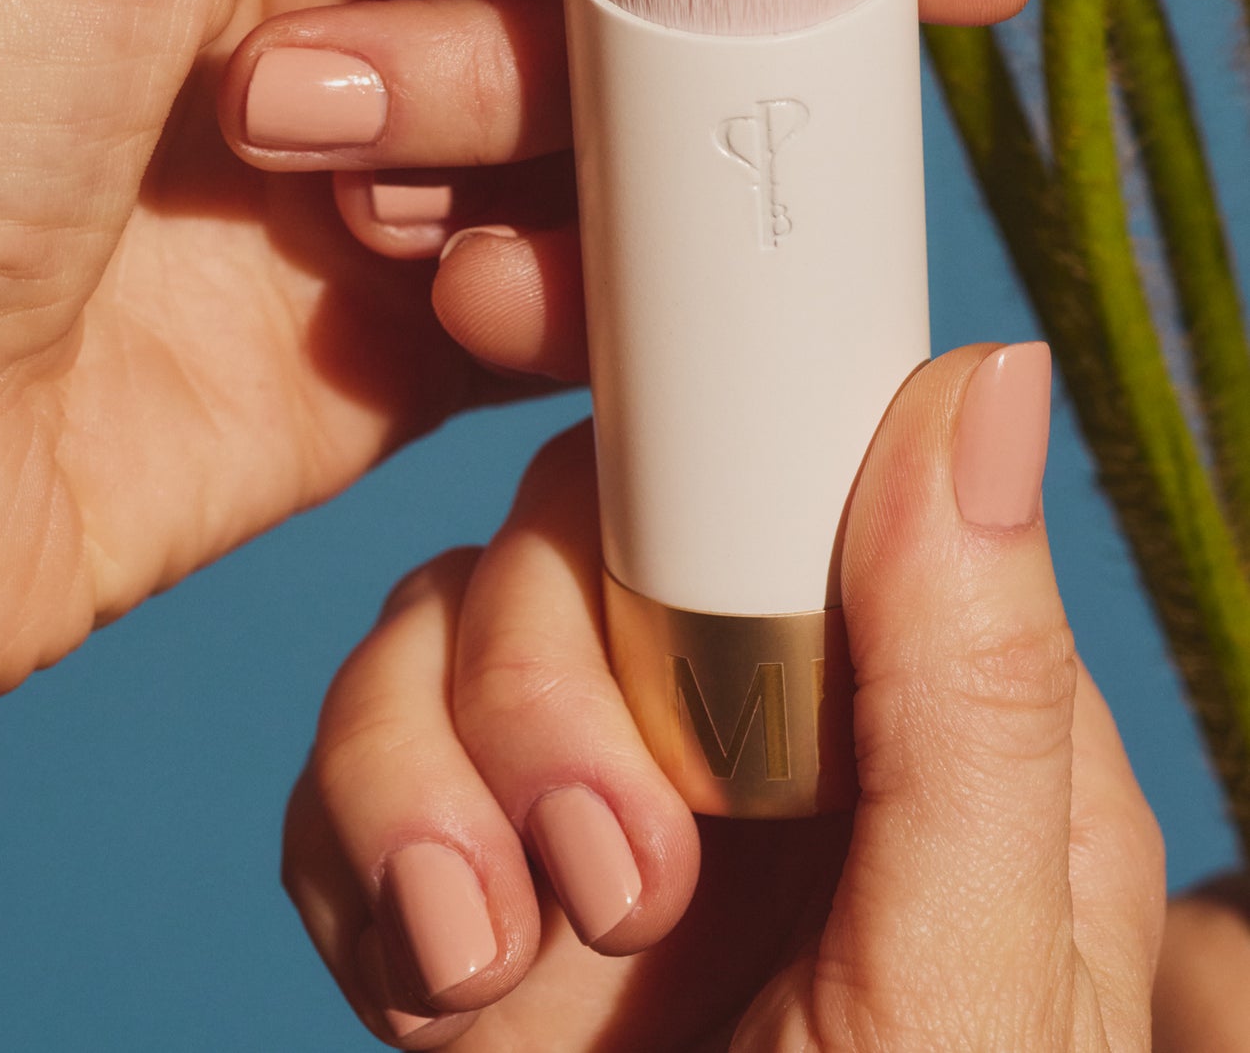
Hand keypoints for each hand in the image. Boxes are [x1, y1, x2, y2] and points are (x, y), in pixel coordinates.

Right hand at [282, 349, 1166, 1050]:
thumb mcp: (961, 999)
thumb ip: (971, 698)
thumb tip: (988, 372)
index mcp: (924, 720)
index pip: (795, 454)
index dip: (684, 401)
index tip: (561, 353)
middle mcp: (753, 733)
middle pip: (584, 519)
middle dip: (551, 673)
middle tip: (614, 874)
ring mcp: (597, 806)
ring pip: (443, 618)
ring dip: (435, 777)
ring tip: (500, 963)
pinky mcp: (463, 883)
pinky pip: (353, 764)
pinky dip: (361, 855)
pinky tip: (428, 983)